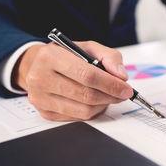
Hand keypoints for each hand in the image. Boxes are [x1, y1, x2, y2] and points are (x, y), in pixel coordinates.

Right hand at [13, 41, 132, 120]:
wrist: (39, 65)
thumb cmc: (66, 55)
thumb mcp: (88, 47)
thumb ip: (109, 56)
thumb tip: (121, 76)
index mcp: (50, 56)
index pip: (87, 75)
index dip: (110, 84)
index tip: (126, 88)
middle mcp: (40, 77)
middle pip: (86, 95)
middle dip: (111, 96)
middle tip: (123, 94)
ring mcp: (40, 98)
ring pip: (84, 110)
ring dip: (104, 104)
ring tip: (110, 96)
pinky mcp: (44, 113)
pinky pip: (78, 117)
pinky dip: (93, 111)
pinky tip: (96, 101)